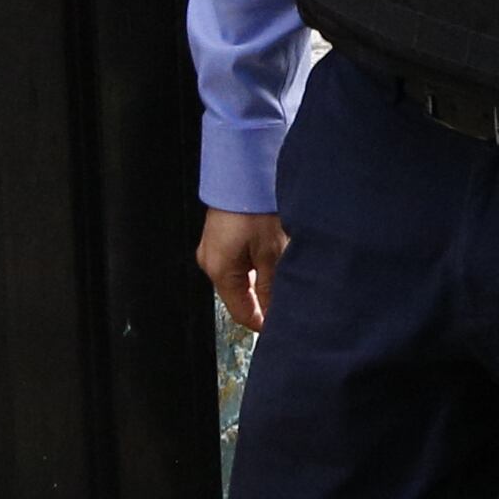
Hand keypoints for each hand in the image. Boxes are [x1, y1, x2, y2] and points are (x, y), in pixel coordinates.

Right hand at [197, 208, 286, 336]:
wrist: (244, 171)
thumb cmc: (255, 206)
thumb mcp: (271, 253)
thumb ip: (272, 288)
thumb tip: (273, 314)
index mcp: (219, 271)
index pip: (241, 313)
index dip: (262, 324)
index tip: (281, 326)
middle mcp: (210, 261)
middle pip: (239, 296)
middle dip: (263, 302)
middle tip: (288, 301)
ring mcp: (212, 248)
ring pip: (239, 278)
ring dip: (260, 281)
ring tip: (283, 275)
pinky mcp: (218, 236)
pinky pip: (236, 261)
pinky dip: (254, 265)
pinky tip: (271, 257)